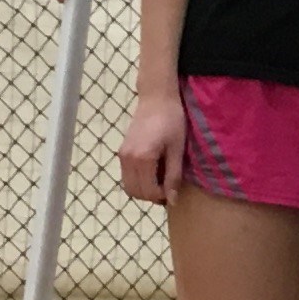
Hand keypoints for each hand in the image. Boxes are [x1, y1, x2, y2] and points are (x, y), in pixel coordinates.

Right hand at [118, 87, 188, 204]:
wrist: (156, 98)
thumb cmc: (172, 121)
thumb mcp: (177, 149)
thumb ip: (173, 176)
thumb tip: (172, 201)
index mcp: (143, 158)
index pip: (148, 191)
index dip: (162, 196)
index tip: (173, 191)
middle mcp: (128, 159)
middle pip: (135, 191)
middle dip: (151, 196)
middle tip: (167, 189)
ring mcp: (122, 155)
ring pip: (128, 186)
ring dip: (143, 190)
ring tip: (160, 182)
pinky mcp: (122, 151)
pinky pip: (126, 175)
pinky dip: (137, 181)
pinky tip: (152, 173)